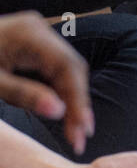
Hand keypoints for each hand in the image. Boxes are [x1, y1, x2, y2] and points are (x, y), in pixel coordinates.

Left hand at [0, 12, 93, 154]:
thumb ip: (24, 95)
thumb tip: (59, 111)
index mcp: (30, 34)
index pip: (67, 67)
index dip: (78, 100)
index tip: (81, 130)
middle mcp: (39, 29)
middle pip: (71, 68)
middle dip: (78, 103)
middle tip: (79, 138)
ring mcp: (36, 35)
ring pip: (65, 69)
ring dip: (71, 99)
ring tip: (73, 130)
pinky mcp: (31, 45)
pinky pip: (53, 68)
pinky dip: (57, 91)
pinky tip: (60, 112)